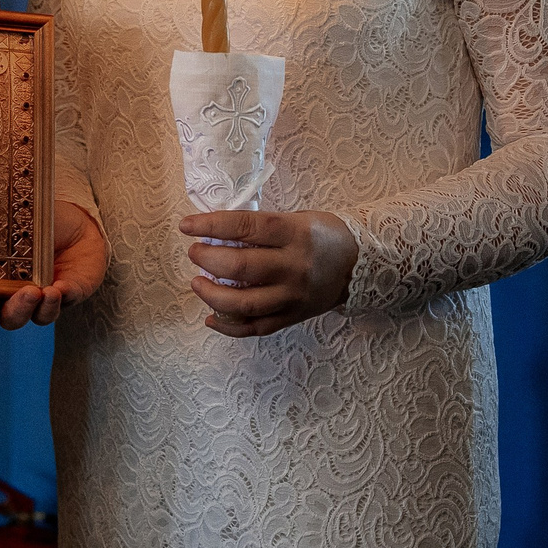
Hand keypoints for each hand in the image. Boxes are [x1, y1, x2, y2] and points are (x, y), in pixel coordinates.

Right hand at [0, 200, 107, 329]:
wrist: (76, 222)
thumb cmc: (39, 222)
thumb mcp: (15, 225)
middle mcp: (19, 293)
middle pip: (11, 318)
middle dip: (16, 311)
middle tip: (26, 293)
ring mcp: (44, 297)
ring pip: (39, 317)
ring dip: (42, 308)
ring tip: (47, 291)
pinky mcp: (69, 295)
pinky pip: (67, 302)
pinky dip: (64, 296)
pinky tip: (62, 287)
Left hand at [179, 209, 357, 336]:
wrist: (361, 264)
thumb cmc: (322, 235)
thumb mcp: (295, 219)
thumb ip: (259, 228)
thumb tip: (212, 233)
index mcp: (294, 233)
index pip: (245, 227)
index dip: (211, 226)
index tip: (187, 226)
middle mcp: (294, 267)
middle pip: (240, 267)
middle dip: (207, 260)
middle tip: (195, 253)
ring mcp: (293, 296)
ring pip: (245, 304)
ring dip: (212, 296)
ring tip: (197, 283)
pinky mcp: (294, 317)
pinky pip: (257, 327)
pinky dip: (230, 326)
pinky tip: (212, 317)